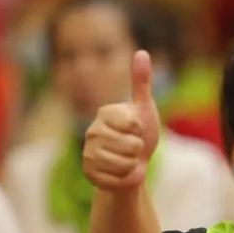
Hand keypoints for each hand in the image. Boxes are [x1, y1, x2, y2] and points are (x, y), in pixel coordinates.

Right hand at [83, 50, 160, 190]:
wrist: (134, 163)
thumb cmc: (140, 133)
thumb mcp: (144, 107)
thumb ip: (141, 82)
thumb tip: (142, 52)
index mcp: (105, 113)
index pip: (132, 124)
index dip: (141, 130)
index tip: (136, 129)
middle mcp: (92, 131)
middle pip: (130, 146)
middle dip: (139, 149)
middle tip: (133, 147)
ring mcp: (88, 153)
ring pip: (123, 164)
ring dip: (133, 165)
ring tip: (128, 160)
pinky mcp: (89, 173)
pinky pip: (117, 180)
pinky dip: (127, 179)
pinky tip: (122, 173)